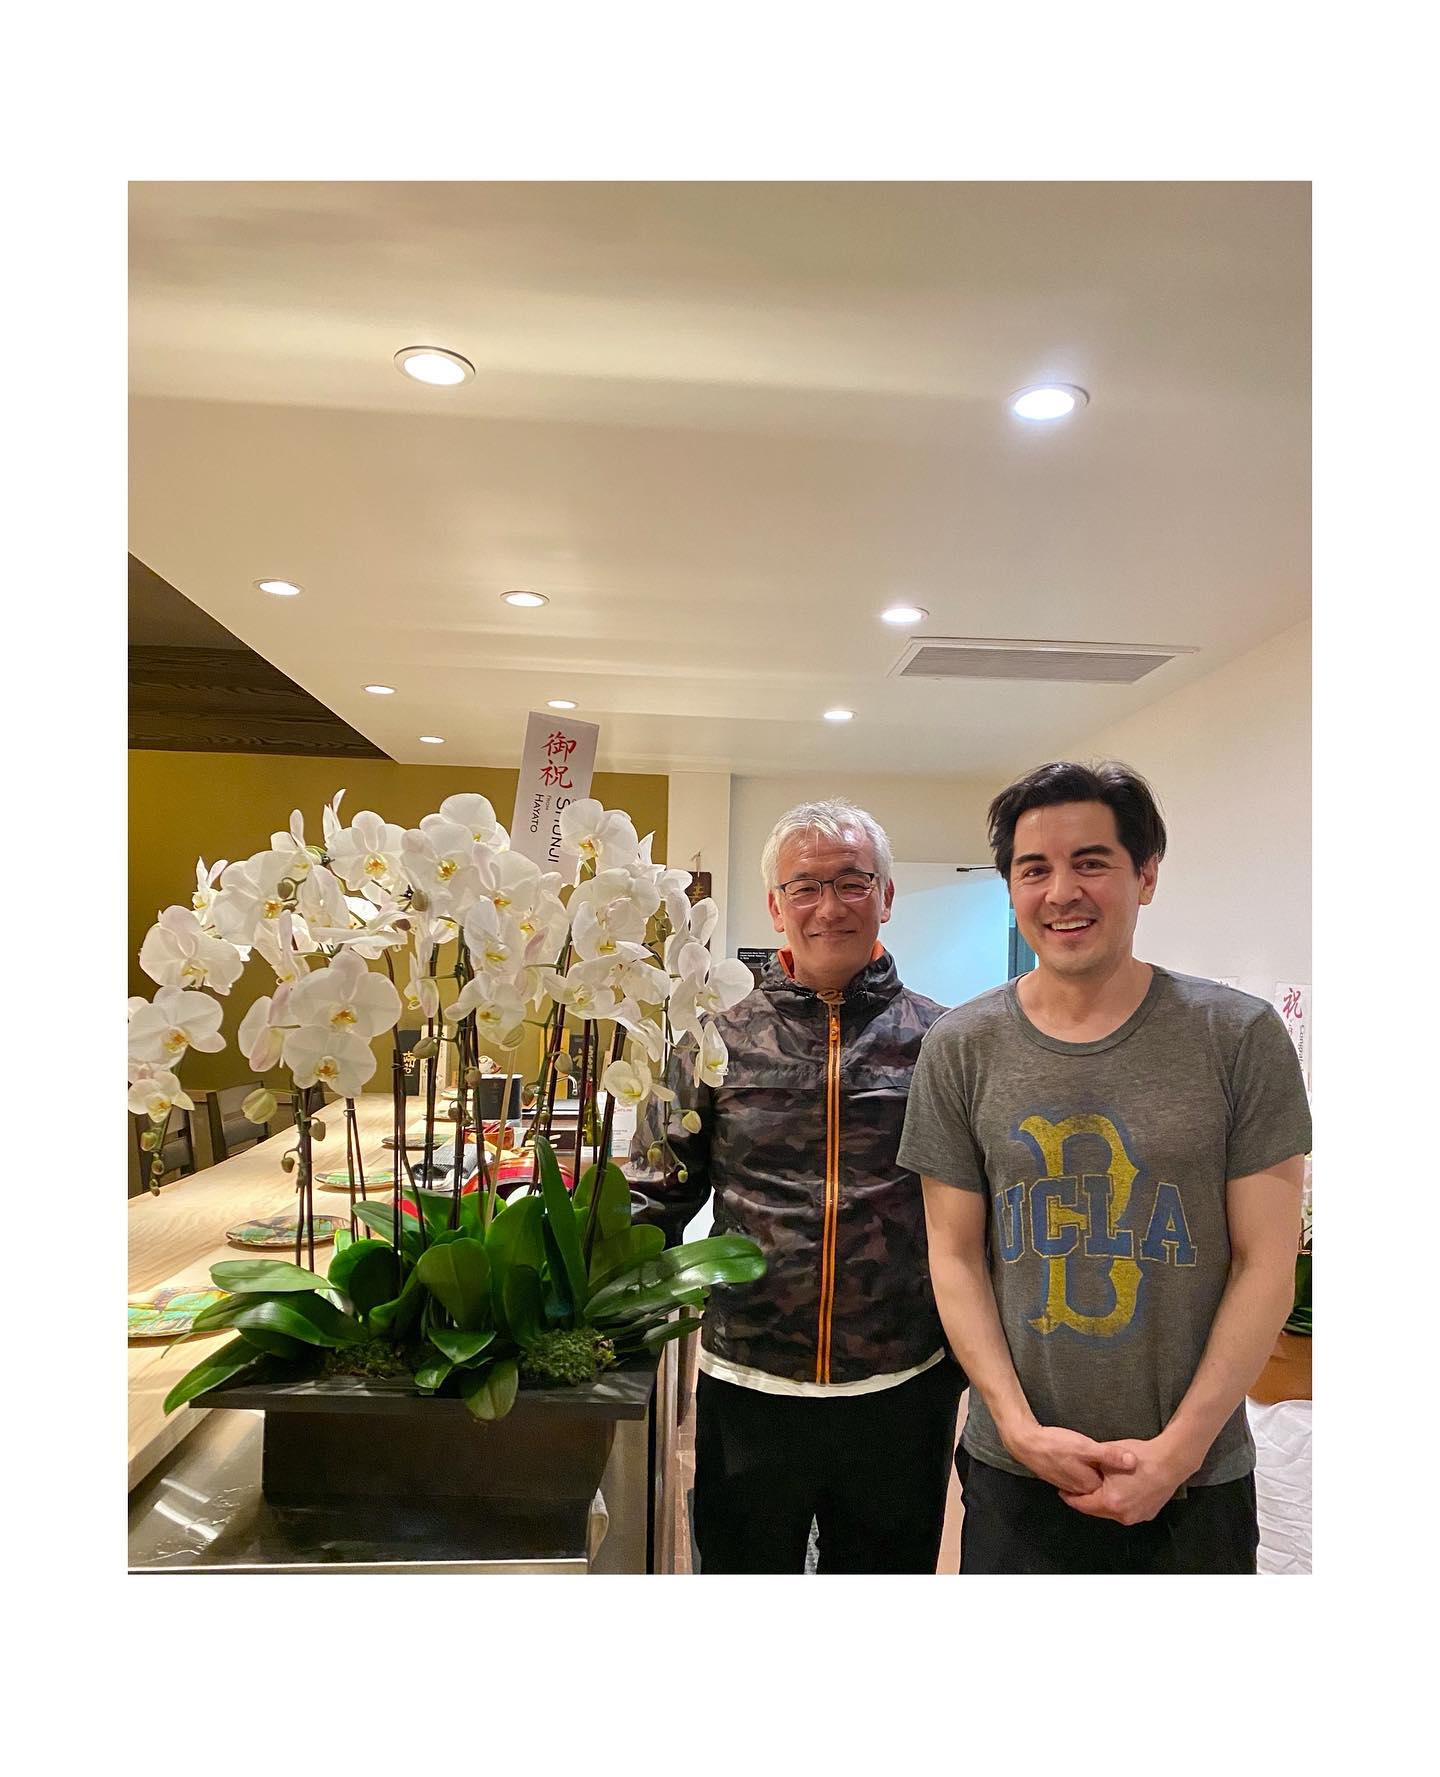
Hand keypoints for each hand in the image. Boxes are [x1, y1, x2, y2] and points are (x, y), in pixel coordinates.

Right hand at [1008, 1422, 1136, 1494]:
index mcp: (1090, 1485)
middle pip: (1105, 1489)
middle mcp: (1081, 1489)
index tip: (1136, 1467)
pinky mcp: (1062, 1478)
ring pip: (1093, 1484)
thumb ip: (1110, 1455)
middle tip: (1129, 1470)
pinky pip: (1082, 1480)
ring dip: (1103, 1479)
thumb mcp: (1086, 1446)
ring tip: (1114, 1468)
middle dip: (1116, 1482)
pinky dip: (1090, 1474)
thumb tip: (1134, 1462)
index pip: (1115, 1488)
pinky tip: (1092, 1464)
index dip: (1127, 1478)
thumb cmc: (1055, 1445)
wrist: (1027, 1444)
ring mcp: (1070, 1485)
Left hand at [1059, 1438, 1189, 1525]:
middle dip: (1087, 1500)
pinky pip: (1127, 1510)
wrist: (1170, 1461)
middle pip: (1097, 1510)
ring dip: (1104, 1502)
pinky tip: (1118, 1490)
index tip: (1062, 1491)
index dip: (1070, 1498)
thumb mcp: (1107, 1457)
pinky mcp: (1148, 1514)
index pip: (1083, 1505)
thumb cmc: (1140, 1457)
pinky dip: (1120, 1502)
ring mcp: (1137, 1517)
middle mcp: (1123, 1515)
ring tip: (1098, 1488)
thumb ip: (1091, 1467)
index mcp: (1110, 1503)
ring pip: (1112, 1511)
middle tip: (1077, 1490)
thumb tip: (1078, 1469)